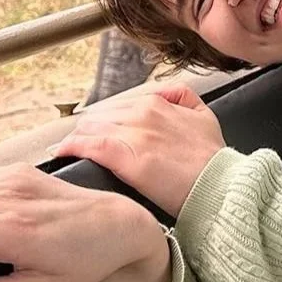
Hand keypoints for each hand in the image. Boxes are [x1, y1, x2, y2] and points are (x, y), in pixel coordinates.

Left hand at [53, 80, 224, 215]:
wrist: (219, 186)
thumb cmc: (213, 161)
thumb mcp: (205, 116)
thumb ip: (183, 98)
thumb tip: (165, 95)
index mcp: (157, 102)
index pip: (115, 105)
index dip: (104, 121)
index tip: (99, 133)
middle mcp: (141, 112)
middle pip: (97, 115)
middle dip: (89, 130)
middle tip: (82, 145)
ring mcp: (131, 133)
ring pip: (88, 128)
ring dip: (78, 139)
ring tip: (70, 151)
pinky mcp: (123, 156)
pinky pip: (85, 144)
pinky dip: (70, 148)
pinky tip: (62, 153)